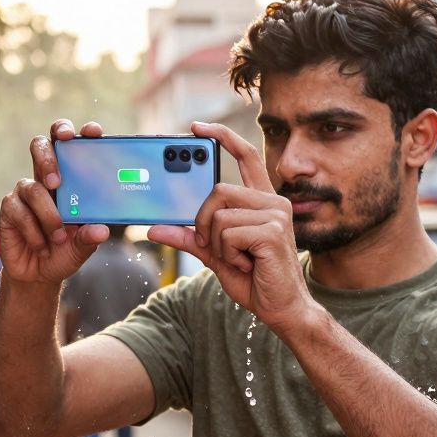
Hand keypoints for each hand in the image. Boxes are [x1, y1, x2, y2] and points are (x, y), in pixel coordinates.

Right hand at [0, 119, 109, 285]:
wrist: (38, 273)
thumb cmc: (64, 251)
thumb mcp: (82, 246)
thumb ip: (90, 236)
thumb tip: (101, 230)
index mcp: (69, 178)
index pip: (70, 145)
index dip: (79, 132)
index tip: (92, 132)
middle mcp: (46, 178)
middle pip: (41, 146)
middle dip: (49, 156)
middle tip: (58, 181)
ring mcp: (25, 191)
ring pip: (33, 188)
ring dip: (49, 216)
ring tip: (59, 236)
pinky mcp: (9, 207)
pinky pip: (20, 212)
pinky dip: (34, 231)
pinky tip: (42, 245)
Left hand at [148, 122, 314, 333]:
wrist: (282, 309)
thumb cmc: (254, 280)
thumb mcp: (215, 256)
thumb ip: (189, 238)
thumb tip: (154, 228)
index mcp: (261, 201)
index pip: (246, 156)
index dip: (222, 137)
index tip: (197, 127)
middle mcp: (272, 202)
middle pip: (218, 190)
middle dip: (204, 222)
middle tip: (214, 246)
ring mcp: (276, 215)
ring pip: (219, 214)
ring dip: (217, 244)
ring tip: (238, 258)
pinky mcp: (273, 231)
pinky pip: (228, 233)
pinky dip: (227, 253)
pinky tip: (247, 264)